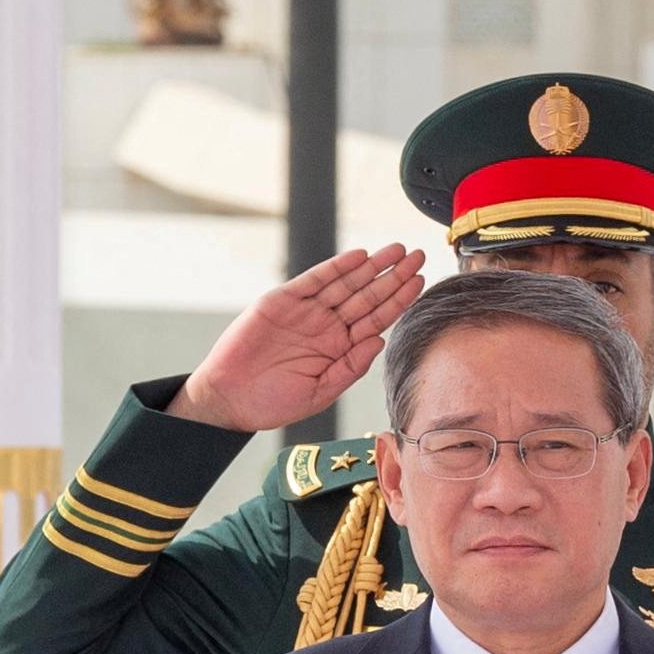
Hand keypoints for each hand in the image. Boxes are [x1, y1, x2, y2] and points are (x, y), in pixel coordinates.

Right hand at [170, 245, 426, 434]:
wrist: (231, 400)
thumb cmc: (275, 402)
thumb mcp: (322, 391)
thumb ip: (351, 366)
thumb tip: (380, 340)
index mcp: (341, 347)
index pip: (378, 317)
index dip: (400, 299)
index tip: (422, 282)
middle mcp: (327, 325)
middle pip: (368, 295)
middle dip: (394, 276)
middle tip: (418, 255)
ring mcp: (306, 312)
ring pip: (346, 284)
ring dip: (371, 266)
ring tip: (396, 251)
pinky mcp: (281, 301)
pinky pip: (313, 281)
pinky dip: (335, 268)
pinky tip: (359, 258)